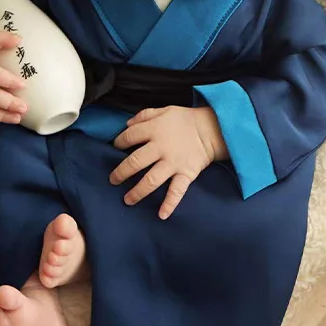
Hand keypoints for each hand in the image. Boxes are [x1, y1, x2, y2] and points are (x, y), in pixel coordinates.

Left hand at [109, 105, 226, 218]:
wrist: (212, 128)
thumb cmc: (185, 119)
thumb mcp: (164, 110)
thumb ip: (144, 116)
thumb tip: (126, 124)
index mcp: (154, 130)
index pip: (129, 137)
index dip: (119, 142)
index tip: (114, 148)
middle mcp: (161, 148)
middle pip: (135, 161)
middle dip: (121, 172)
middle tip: (112, 180)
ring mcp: (173, 163)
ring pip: (151, 180)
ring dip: (137, 192)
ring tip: (127, 200)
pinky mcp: (186, 174)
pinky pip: (177, 191)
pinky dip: (170, 204)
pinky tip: (161, 215)